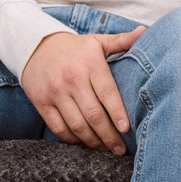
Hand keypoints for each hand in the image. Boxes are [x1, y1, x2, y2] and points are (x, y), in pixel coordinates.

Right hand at [20, 26, 145, 152]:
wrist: (35, 46)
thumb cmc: (74, 48)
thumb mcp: (97, 41)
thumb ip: (121, 40)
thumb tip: (145, 31)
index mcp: (90, 64)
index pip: (107, 93)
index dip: (118, 113)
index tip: (127, 129)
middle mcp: (73, 79)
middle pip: (93, 114)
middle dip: (109, 135)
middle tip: (120, 149)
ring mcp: (56, 92)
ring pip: (77, 125)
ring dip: (92, 141)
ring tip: (105, 149)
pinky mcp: (42, 103)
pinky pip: (58, 128)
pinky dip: (72, 139)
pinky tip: (84, 143)